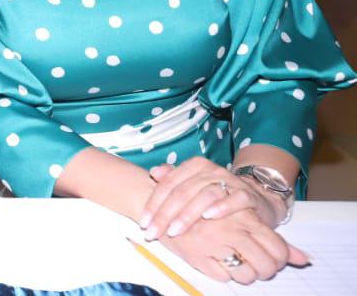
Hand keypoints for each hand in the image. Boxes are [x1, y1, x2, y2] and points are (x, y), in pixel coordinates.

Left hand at [141, 158, 282, 238]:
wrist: (256, 199)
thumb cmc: (218, 195)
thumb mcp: (194, 186)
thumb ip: (174, 179)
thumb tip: (154, 172)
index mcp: (194, 166)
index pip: (168, 184)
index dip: (154, 204)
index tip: (144, 224)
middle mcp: (210, 170)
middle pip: (182, 191)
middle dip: (165, 214)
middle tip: (153, 233)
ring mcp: (229, 181)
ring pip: (204, 195)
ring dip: (188, 214)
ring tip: (174, 230)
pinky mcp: (247, 194)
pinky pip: (234, 199)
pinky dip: (221, 207)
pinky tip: (208, 217)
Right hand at [158, 208, 307, 284]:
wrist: (159, 201)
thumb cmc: (203, 207)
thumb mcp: (239, 214)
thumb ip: (274, 239)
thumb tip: (306, 259)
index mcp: (244, 217)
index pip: (278, 250)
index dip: (279, 261)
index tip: (271, 261)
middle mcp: (232, 230)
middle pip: (266, 266)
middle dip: (266, 272)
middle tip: (258, 268)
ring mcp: (214, 243)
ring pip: (246, 275)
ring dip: (246, 275)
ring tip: (237, 264)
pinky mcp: (197, 255)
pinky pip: (222, 276)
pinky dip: (224, 274)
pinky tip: (217, 262)